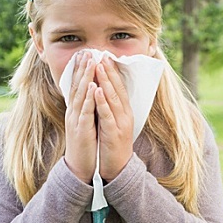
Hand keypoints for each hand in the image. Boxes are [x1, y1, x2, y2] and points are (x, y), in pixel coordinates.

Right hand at [64, 52, 97, 182]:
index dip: (80, 69)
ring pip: (80, 94)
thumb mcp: (85, 122)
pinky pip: (85, 111)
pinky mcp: (81, 129)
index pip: (77, 85)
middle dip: (81, 67)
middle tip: (86, 50)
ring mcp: (75, 120)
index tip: (85, 53)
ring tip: (90, 61)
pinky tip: (92, 86)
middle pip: (76, 85)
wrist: (80, 167)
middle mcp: (73, 112)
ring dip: (85, 77)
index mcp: (76, 109)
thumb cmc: (85, 143)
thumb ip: (86, 108)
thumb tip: (92, 92)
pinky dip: (88, 98)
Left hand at [94, 57, 133, 181]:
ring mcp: (121, 123)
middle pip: (117, 88)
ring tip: (100, 66)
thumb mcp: (112, 122)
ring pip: (113, 98)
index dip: (112, 71)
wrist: (118, 168)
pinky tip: (97, 90)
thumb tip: (103, 92)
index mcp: (124, 111)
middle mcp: (125, 114)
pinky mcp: (115, 133)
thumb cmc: (112, 144)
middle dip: (110, 71)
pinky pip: (107, 115)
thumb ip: (109, 107)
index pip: (119, 87)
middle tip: (102, 54)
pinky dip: (102, 102)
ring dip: (106, 81)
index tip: (105, 56)